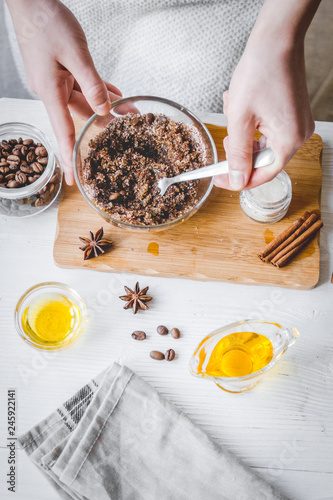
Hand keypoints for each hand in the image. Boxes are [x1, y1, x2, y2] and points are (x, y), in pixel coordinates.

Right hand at [6, 0, 121, 184]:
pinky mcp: (62, 70)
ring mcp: (57, 80)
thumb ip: (92, 83)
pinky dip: (100, 91)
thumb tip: (105, 110)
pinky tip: (116, 96)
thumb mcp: (75, 53)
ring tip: (130, 113)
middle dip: (104, 127)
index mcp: (51, 92)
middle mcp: (53, 91)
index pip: (63, 134)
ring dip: (107, 107)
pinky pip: (84, 86)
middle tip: (126, 137)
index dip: (69, 158)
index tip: (73, 179)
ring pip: (86, 101)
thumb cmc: (46, 21)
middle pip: (81, 117)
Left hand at [215, 0, 318, 190]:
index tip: (221, 179)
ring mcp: (297, 123)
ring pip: (263, 143)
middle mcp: (298, 134)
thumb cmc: (260, 73)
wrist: (275, 41)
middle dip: (240, 148)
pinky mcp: (292, 114)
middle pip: (263, 158)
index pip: (263, 174)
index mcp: (289, 140)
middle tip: (227, 136)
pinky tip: (242, 105)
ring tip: (235, 110)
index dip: (240, 179)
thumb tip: (236, 181)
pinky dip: (252, 122)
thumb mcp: (240, 120)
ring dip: (243, 132)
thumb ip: (238, 155)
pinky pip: (268, 129)